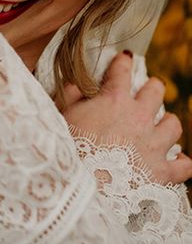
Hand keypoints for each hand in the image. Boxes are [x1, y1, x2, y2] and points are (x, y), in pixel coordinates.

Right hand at [60, 51, 191, 184]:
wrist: (83, 184)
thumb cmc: (69, 147)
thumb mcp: (63, 115)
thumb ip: (71, 96)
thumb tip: (75, 85)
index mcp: (114, 99)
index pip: (122, 71)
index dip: (123, 62)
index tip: (124, 58)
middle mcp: (139, 117)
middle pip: (156, 91)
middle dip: (152, 87)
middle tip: (148, 89)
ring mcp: (154, 144)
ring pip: (174, 124)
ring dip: (168, 123)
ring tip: (162, 124)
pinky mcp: (162, 171)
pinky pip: (184, 165)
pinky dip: (182, 162)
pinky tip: (178, 160)